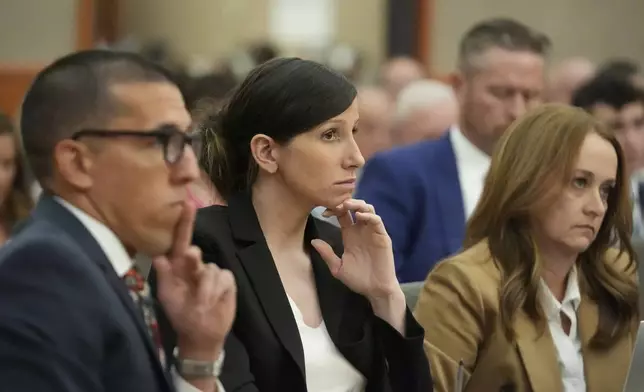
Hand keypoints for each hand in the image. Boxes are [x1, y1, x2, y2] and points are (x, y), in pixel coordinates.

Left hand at [154, 201, 235, 359]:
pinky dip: (216, 292)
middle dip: (194, 261)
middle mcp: (196, 265)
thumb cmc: (180, 314)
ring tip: (201, 304)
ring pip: (209, 270)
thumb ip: (164, 276)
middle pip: (196, 252)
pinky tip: (214, 301)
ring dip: (204, 290)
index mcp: (178, 266)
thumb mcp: (167, 296)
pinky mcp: (226, 280)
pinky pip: (222, 278)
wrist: (202, 333)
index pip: (180, 241)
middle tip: (192, 266)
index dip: (184, 223)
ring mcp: (212, 272)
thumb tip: (160, 257)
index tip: (188, 204)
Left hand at [311, 199, 398, 300]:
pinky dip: (369, 216)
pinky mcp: (382, 237)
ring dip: (358, 204)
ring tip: (348, 206)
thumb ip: (327, 254)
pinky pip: (377, 221)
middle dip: (345, 202)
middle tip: (336, 205)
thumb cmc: (358, 280)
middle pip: (355, 207)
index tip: (323, 212)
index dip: (333, 210)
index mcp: (349, 235)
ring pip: (367, 210)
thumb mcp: (338, 268)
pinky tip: (360, 217)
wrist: (375, 290)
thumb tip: (314, 241)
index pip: (342, 215)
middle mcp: (361, 231)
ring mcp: (372, 232)